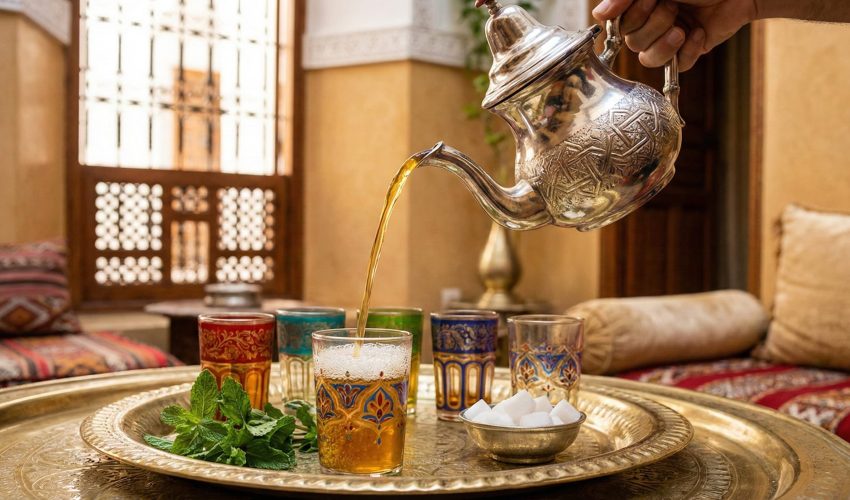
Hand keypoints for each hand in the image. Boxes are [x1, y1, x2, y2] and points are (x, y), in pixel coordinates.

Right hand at [592, 0, 757, 70]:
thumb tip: (599, 13)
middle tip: (673, 6)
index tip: (646, 0)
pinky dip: (689, 51)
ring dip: (666, 43)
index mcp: (639, 4)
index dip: (629, 17)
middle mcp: (649, 22)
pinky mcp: (688, 52)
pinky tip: (700, 33)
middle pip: (631, 42)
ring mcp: (667, 39)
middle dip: (654, 24)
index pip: (615, 23)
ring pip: (647, 59)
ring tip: (683, 28)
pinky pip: (676, 67)